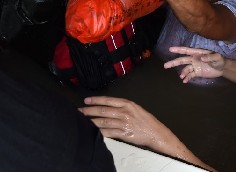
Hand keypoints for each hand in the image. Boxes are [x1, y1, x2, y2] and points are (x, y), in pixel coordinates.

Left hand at [80, 96, 213, 170]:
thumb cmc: (146, 120)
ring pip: (104, 122)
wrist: (156, 133)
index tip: (86, 100)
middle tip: (79, 111)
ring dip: (91, 121)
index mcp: (128, 104)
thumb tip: (108, 107)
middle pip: (103, 111)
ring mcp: (124, 123)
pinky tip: (92, 132)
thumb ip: (123, 107)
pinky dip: (99, 132)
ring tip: (83, 121)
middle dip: (89, 111)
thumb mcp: (136, 108)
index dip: (96, 100)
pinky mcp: (124, 134)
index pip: (108, 100)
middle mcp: (125, 112)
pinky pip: (108, 133)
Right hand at [164, 47, 225, 82]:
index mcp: (197, 53)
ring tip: (181, 77)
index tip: (170, 49)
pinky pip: (190, 75)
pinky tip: (185, 81)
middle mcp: (194, 59)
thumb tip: (201, 58)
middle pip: (182, 60)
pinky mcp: (197, 72)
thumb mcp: (217, 58)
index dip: (178, 49)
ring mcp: (195, 66)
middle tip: (165, 65)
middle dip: (174, 62)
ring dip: (183, 72)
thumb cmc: (220, 60)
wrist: (222, 68)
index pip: (186, 51)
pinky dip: (187, 78)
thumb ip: (210, 57)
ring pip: (185, 69)